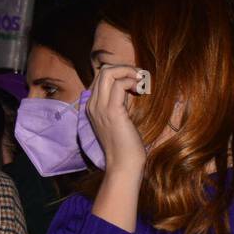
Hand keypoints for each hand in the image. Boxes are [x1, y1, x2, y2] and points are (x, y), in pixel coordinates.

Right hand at [86, 63, 148, 177]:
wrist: (123, 164)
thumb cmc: (125, 145)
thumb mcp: (118, 119)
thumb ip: (118, 103)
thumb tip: (128, 87)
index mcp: (92, 106)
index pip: (101, 77)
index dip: (120, 73)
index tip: (135, 82)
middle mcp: (92, 104)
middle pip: (103, 70)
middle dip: (124, 68)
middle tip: (140, 77)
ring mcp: (100, 107)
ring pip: (108, 73)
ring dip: (129, 72)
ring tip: (142, 82)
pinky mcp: (112, 111)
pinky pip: (119, 84)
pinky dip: (132, 81)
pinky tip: (141, 89)